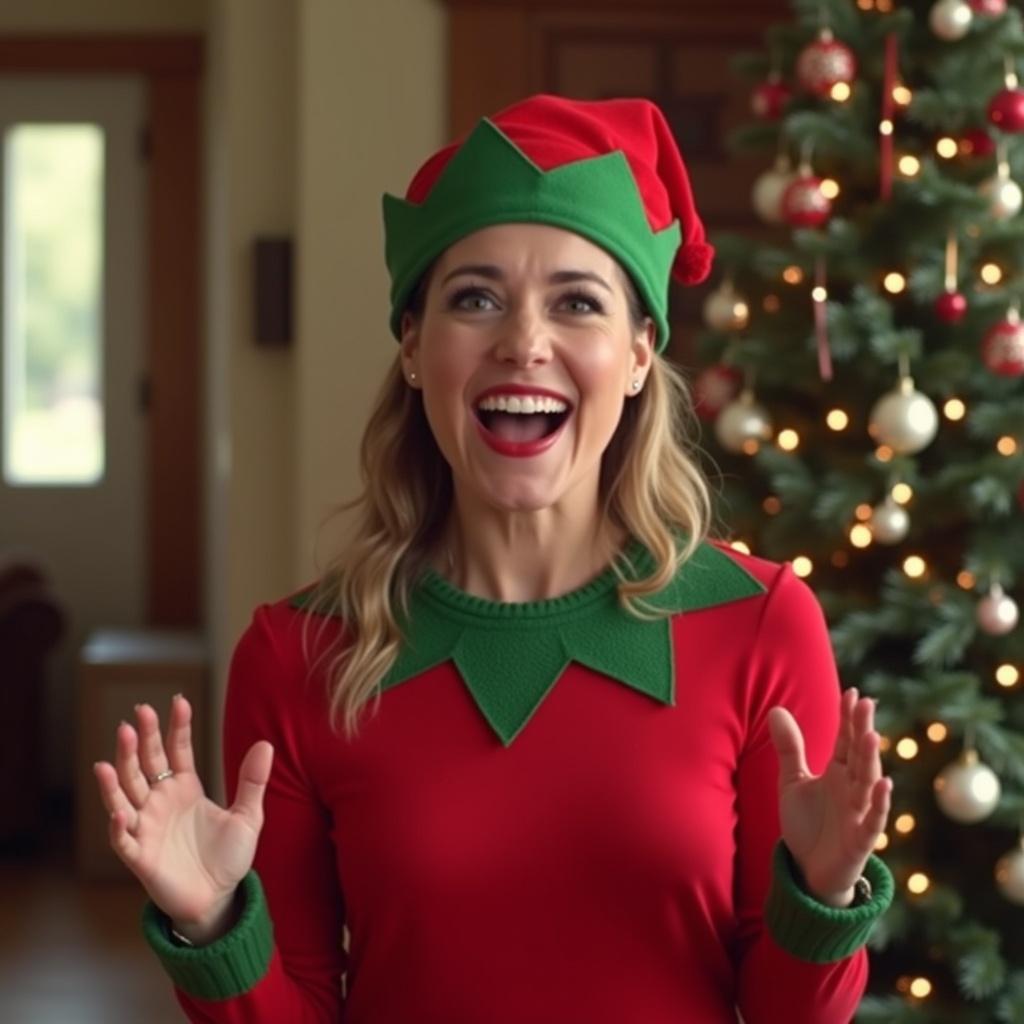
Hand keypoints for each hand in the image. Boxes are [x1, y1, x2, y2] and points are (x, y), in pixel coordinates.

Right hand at [92, 695, 272, 942]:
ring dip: (118, 772)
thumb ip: (253, 782)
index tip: (178, 701)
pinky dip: (118, 824)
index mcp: (185, 788)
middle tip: (139, 713)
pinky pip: (123, 838)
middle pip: (146, 764)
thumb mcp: (248, 816)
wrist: (218, 899)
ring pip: (126, 793)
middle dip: (141, 739)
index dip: (176, 727)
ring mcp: (147, 826)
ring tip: (114, 749)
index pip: (176, 750)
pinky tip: (119, 810)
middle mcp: (161, 802)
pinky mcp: (140, 856)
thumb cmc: (228, 857)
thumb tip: (266, 744)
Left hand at [768, 688, 891, 906]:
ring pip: (868, 782)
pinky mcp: (860, 840)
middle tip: (866, 704)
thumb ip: (789, 748)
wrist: (808, 870)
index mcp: (838, 773)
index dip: (848, 719)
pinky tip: (885, 785)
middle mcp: (852, 789)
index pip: (846, 741)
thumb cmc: (806, 824)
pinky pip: (873, 820)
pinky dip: (880, 803)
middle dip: (862, 731)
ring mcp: (858, 813)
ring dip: (871, 760)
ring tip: (871, 735)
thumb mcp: (792, 781)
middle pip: (859, 756)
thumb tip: (775, 709)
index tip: (852, 693)